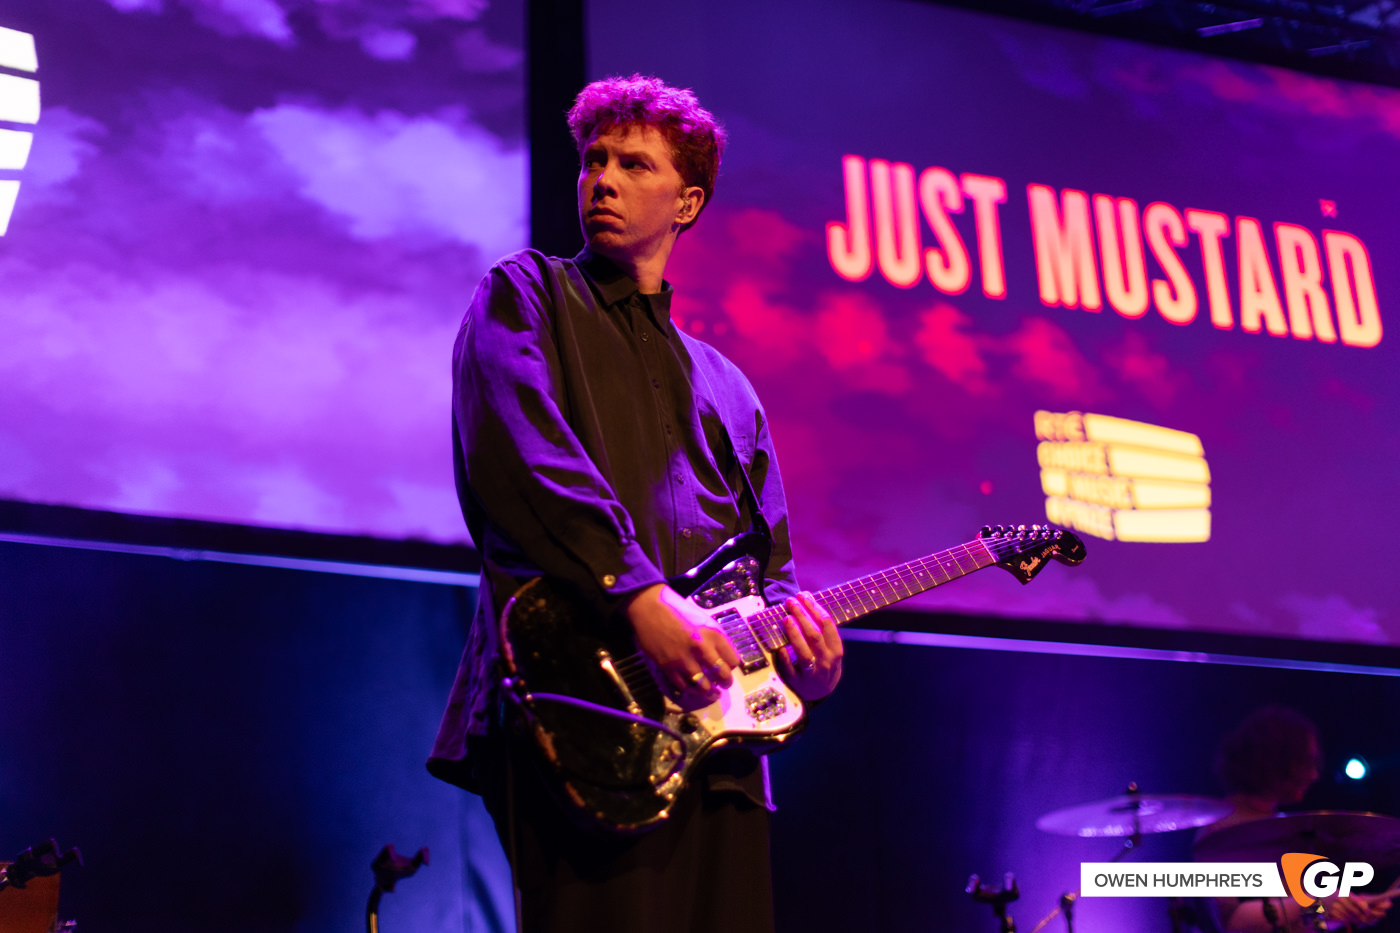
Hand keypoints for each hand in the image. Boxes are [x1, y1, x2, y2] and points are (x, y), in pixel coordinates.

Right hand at [625, 584, 739, 705]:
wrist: (650, 609)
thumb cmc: (677, 611)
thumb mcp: (704, 620)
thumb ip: (715, 638)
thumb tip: (725, 656)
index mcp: (713, 634)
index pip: (733, 660)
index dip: (732, 666)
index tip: (728, 667)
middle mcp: (701, 647)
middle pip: (722, 675)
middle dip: (725, 682)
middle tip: (724, 684)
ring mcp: (684, 658)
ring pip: (703, 686)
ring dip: (709, 692)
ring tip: (711, 693)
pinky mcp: (668, 666)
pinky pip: (684, 686)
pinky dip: (691, 690)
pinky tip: (694, 688)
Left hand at [774, 592, 842, 700]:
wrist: (820, 693)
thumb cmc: (823, 664)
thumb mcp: (830, 649)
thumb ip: (822, 631)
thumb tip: (805, 603)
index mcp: (836, 650)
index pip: (827, 624)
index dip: (814, 607)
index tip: (804, 595)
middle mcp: (826, 661)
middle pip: (814, 635)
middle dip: (802, 615)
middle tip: (791, 601)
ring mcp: (812, 673)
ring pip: (803, 651)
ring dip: (794, 633)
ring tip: (786, 618)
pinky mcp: (797, 682)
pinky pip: (790, 668)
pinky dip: (785, 656)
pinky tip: (780, 645)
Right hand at [1324, 892, 1391, 927]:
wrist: (1318, 898)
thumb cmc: (1333, 895)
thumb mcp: (1342, 892)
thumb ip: (1353, 898)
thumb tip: (1365, 905)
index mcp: (1344, 893)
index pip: (1358, 902)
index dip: (1365, 908)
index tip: (1368, 912)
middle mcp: (1340, 900)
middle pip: (1355, 911)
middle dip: (1362, 917)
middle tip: (1366, 920)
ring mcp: (1335, 906)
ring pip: (1350, 916)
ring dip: (1356, 921)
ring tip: (1358, 922)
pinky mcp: (1332, 913)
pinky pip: (1344, 919)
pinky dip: (1348, 922)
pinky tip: (1350, 922)